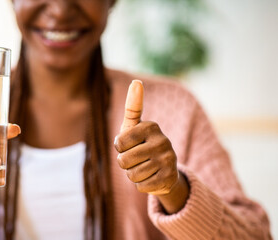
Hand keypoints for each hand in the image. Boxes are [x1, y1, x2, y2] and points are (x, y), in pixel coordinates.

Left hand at [114, 80, 187, 212]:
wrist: (164, 170)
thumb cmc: (141, 144)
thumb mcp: (134, 127)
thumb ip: (133, 106)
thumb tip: (136, 82)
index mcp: (151, 126)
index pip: (119, 143)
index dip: (120, 148)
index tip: (130, 144)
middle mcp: (163, 141)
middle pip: (123, 161)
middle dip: (125, 163)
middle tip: (137, 158)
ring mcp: (168, 160)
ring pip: (132, 175)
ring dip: (133, 174)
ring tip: (144, 167)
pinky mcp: (169, 179)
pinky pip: (141, 186)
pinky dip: (142, 185)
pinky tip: (151, 177)